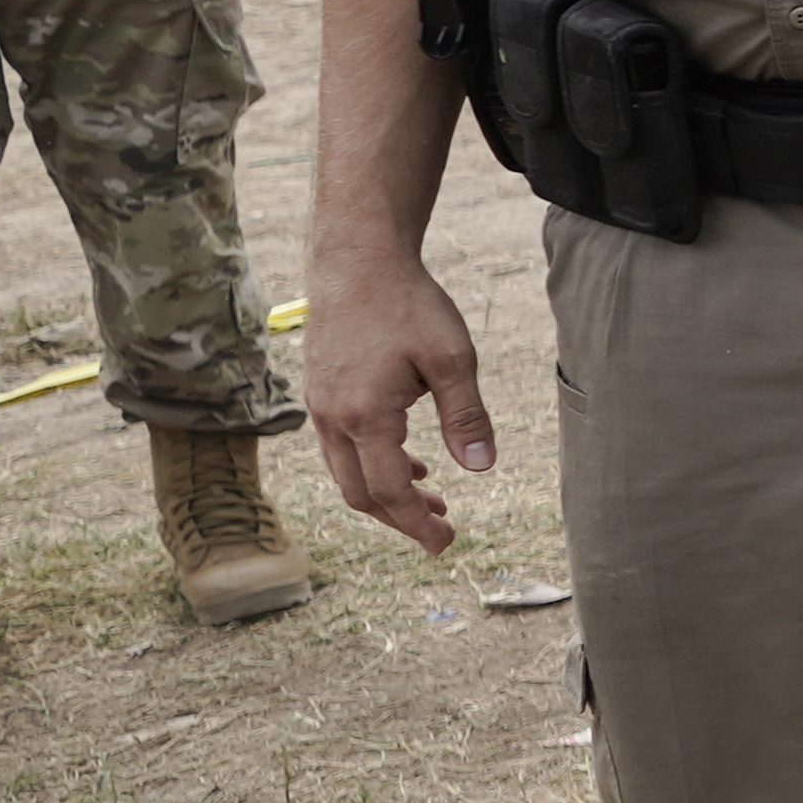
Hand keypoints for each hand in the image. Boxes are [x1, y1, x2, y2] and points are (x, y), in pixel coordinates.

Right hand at [304, 253, 490, 554]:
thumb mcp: (452, 357)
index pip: (389, 491)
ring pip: (347, 471)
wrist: (357, 258)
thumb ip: (466, 416)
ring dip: (386, 492)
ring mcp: (321, 404)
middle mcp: (333, 417)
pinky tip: (410, 461)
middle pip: (360, 493)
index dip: (417, 523)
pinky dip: (372, 464)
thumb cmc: (408, 303)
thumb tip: (481, 467)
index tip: (445, 543)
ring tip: (432, 498)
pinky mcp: (321, 390)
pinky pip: (341, 446)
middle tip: (441, 530)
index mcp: (365, 417)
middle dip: (400, 518)